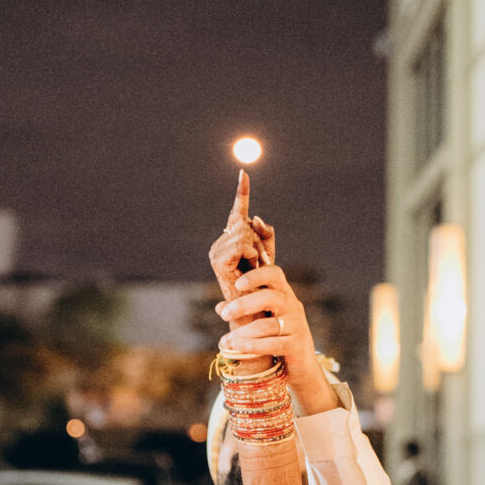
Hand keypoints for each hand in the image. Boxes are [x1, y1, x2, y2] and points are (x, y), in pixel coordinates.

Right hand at [208, 171, 273, 302]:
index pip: (239, 213)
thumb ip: (265, 233)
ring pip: (245, 233)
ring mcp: (216, 251)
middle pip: (247, 223)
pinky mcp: (217, 259)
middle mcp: (220, 243)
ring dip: (256, 251)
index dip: (242, 193)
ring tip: (252, 268)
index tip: (244, 174)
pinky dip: (251, 255)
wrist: (254, 310)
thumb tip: (256, 217)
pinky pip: (243, 244)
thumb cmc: (262, 285)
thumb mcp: (268, 254)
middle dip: (258, 241)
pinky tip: (247, 267)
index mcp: (231, 240)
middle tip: (258, 263)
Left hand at [216, 264, 319, 384]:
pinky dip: (251, 346)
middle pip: (269, 297)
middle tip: (224, 315)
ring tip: (224, 341)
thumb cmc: (278, 335)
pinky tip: (236, 348)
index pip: (274, 274)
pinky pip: (271, 344)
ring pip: (266, 325)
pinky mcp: (296, 345)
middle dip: (243, 305)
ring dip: (241, 333)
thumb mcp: (263, 318)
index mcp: (283, 293)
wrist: (301, 363)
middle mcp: (293, 306)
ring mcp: (297, 325)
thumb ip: (244, 311)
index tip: (237, 284)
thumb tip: (220, 306)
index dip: (256, 276)